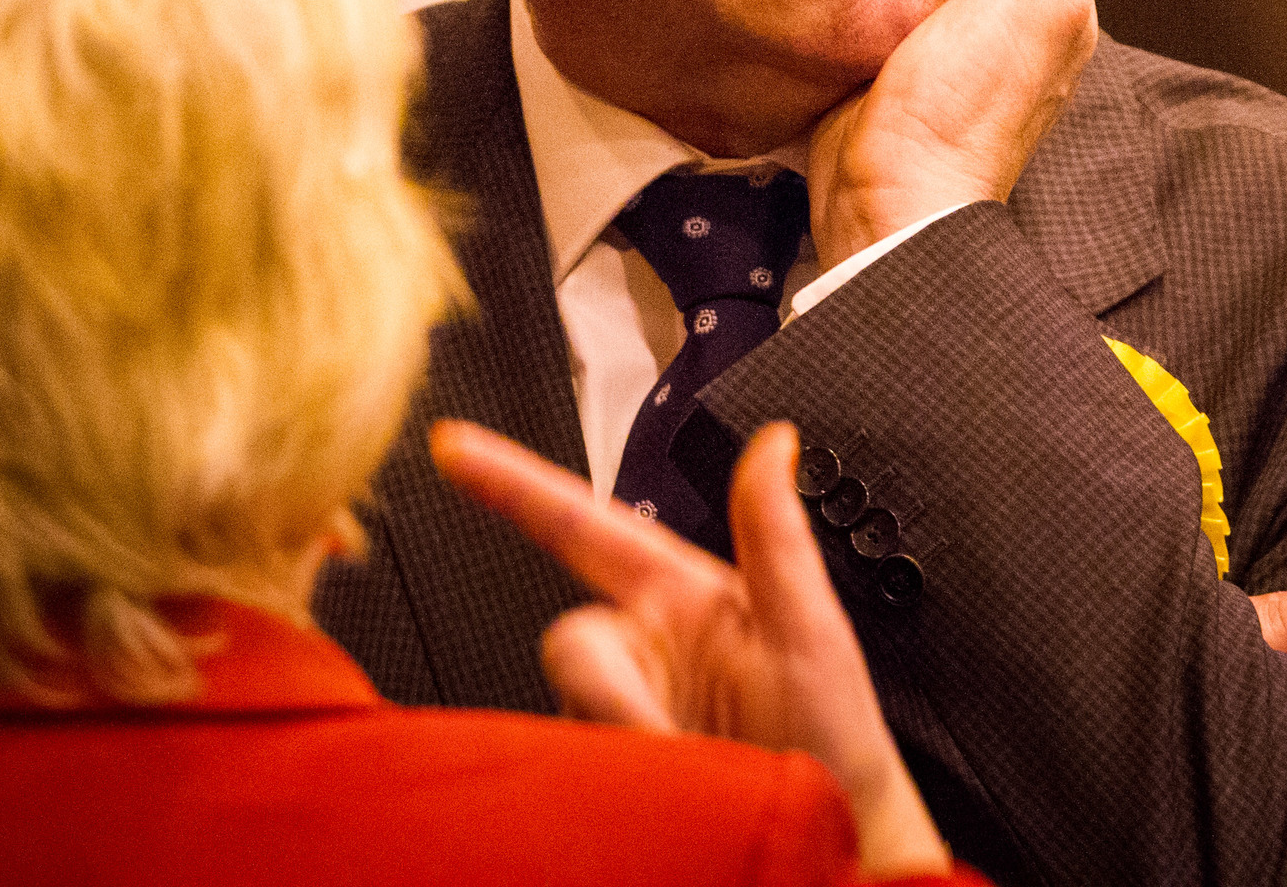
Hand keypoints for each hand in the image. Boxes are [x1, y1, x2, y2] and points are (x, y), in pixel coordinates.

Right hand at [431, 419, 948, 881]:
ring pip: (567, 711)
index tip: (454, 447)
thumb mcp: (813, 630)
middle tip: (670, 736)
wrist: (829, 843)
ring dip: (624, 743)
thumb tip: (774, 443)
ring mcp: (611, 713)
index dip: (511, 482)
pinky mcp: (596, 769)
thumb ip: (777, 535)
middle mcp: (634, 651)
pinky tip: (659, 791)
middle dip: (611, 693)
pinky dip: (611, 782)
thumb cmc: (832, 741)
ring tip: (695, 767)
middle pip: (571, 645)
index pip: (579, 524)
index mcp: (675, 596)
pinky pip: (565, 764)